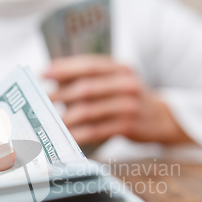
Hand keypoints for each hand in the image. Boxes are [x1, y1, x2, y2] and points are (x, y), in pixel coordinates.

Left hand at [45, 55, 191, 145]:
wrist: (161, 118)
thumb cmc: (128, 99)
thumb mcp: (116, 82)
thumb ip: (92, 79)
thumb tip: (55, 81)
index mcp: (120, 68)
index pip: (89, 65)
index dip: (64, 68)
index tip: (43, 73)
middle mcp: (126, 84)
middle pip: (86, 88)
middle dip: (59, 95)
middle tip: (39, 102)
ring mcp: (128, 105)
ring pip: (88, 111)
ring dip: (65, 118)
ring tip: (47, 122)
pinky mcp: (128, 126)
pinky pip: (96, 130)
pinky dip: (78, 134)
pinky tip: (65, 136)